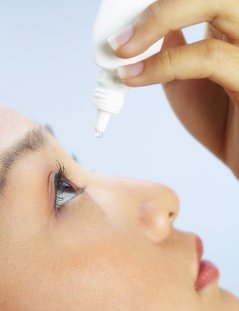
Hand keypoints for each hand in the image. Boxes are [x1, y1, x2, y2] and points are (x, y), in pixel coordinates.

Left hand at [108, 0, 238, 178]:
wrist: (238, 151)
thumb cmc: (216, 117)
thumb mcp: (184, 79)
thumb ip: (168, 51)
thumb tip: (140, 32)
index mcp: (224, 22)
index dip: (154, 2)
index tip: (117, 16)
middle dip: (157, 4)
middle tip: (119, 31)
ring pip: (215, 3)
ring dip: (159, 19)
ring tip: (121, 49)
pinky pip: (208, 58)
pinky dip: (165, 64)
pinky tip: (135, 76)